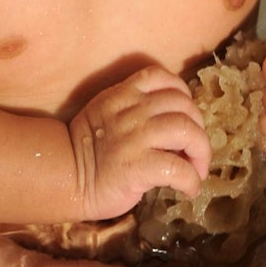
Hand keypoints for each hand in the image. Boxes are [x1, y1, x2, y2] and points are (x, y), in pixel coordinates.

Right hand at [69, 66, 212, 219]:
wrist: (64, 179)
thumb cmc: (88, 152)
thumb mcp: (106, 114)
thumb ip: (135, 109)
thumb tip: (178, 125)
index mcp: (122, 95)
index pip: (161, 77)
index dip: (183, 93)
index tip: (186, 115)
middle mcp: (129, 111)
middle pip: (183, 105)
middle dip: (198, 127)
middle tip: (196, 150)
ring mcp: (133, 137)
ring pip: (186, 130)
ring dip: (201, 151)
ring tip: (197, 169)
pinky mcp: (135, 167)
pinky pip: (178, 168)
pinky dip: (191, 179)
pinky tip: (189, 188)